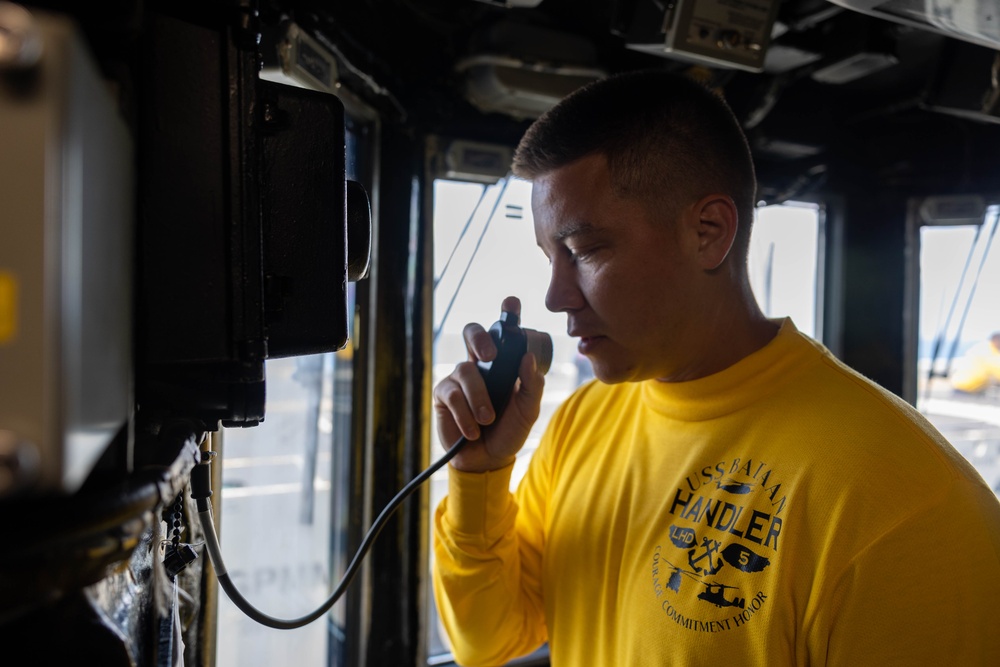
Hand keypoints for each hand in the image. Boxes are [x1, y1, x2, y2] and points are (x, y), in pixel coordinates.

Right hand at [433, 296, 545, 472]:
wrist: (489, 459)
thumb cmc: (510, 430)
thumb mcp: (528, 410)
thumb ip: (532, 385)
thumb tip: (528, 358)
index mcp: (503, 363)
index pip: (503, 333)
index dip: (506, 313)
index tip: (511, 303)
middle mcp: (479, 364)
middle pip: (472, 333)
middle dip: (480, 339)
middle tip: (491, 356)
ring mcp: (459, 378)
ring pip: (466, 371)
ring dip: (479, 398)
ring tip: (488, 419)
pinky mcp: (444, 395)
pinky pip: (452, 394)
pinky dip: (466, 414)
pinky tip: (473, 430)